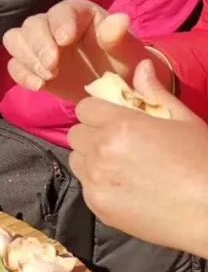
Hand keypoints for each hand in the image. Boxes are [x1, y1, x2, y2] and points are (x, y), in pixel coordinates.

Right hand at [1, 0, 168, 102]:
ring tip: (47, 76)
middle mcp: (53, 25)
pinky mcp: (29, 65)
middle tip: (52, 66)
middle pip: (32, 24)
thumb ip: (119, 37)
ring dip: (27, 58)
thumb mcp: (128, 53)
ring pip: (14, 39)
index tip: (65, 41)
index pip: (62, 11)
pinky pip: (14, 65)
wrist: (112, 90)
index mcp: (78, 14)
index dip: (60, 23)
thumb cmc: (123, 65)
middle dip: (39, 45)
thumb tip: (120, 19)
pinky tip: (39, 86)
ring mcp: (38, 45)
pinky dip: (22, 75)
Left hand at [69, 60, 207, 258]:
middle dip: (93, 134)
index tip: (114, 119)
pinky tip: (126, 188)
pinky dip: (99, 184)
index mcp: (120, 126)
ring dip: (91, 158)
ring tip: (122, 166)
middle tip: (120, 144)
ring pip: (76, 160)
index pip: (84, 107)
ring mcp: (96, 181)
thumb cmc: (203, 162)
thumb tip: (141, 66)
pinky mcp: (97, 206)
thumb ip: (155, 93)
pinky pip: (85, 186)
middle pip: (77, 133)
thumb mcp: (184, 121)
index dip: (99, 111)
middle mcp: (101, 151)